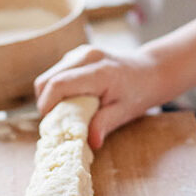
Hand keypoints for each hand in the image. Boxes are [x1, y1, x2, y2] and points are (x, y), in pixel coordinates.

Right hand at [35, 44, 166, 148]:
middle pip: (47, 79)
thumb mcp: (125, 112)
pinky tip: (73, 99)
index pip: (59, 84)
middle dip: (46, 103)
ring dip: (50, 96)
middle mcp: (86, 56)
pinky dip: (56, 89)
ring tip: (67, 111)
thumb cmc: (138, 93)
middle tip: (58, 122)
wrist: (150, 71)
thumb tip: (91, 142)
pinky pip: (56, 73)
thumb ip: (104, 124)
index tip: (51, 124)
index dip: (48, 105)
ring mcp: (80, 52)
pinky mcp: (76, 54)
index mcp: (99, 72)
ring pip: (48, 76)